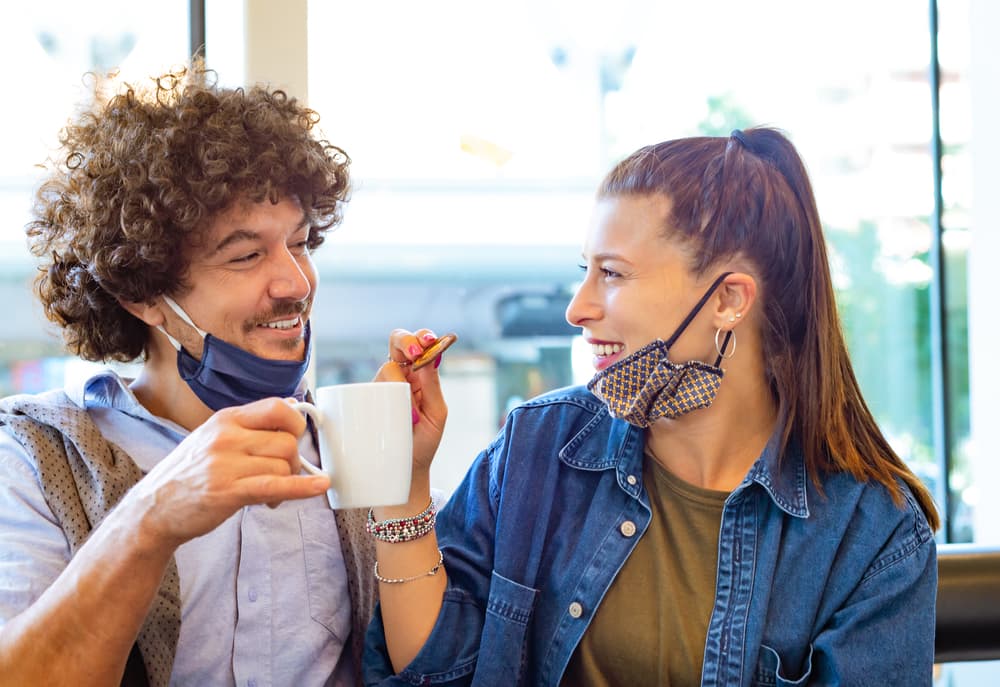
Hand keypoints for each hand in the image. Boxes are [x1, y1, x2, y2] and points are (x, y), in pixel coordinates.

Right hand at [125, 398, 329, 548]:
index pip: (277, 408)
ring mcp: (226, 464)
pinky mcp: (228, 492)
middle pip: (287, 441)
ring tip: (270, 494)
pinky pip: (276, 485)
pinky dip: (302, 488)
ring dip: (287, 482)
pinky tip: (319, 486)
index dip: (294, 424)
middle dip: (293, 461)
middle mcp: (226, 437)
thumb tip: (291, 406)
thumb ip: (251, 424)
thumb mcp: (213, 437)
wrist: (153, 509)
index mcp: (225, 419)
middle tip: (281, 474)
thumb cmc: (188, 475)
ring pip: (284, 465)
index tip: (293, 438)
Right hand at [379, 328, 448, 474]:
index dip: (419, 337)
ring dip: (399, 385)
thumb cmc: (423, 442)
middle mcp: (398, 377)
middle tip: (414, 352)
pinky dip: (377, 397)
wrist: (404, 471)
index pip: (417, 345)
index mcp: (419, 375)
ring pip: (384, 369)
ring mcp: (379, 388)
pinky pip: (366, 389)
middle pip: (396, 343)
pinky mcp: (362, 401)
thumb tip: (431, 356)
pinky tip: (384, 415)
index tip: (426, 343)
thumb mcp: (436, 414)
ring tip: (411, 416)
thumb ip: (432, 386)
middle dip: (405, 340)